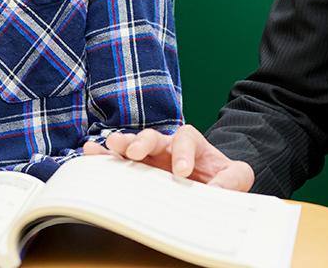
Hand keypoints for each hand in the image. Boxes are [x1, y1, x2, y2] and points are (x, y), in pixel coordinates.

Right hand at [83, 124, 254, 190]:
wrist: (214, 182)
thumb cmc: (221, 176)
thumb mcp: (236, 175)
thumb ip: (234, 178)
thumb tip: (220, 191)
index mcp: (193, 144)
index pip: (187, 139)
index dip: (183, 153)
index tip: (182, 172)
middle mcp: (169, 147)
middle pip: (155, 136)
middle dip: (144, 142)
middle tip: (137, 152)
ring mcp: (151, 158)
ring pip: (134, 145)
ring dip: (121, 145)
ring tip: (107, 147)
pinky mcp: (139, 171)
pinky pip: (120, 161)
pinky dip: (105, 158)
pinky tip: (91, 154)